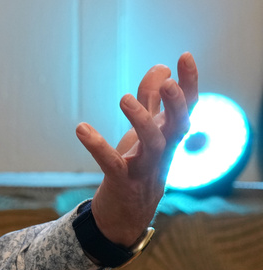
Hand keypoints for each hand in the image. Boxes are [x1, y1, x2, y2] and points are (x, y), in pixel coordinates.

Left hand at [75, 52, 197, 245]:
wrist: (127, 213)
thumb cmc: (140, 165)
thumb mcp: (145, 130)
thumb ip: (151, 100)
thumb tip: (161, 68)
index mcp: (168, 135)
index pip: (187, 107)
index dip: (189, 83)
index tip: (185, 56)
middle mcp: (162, 151)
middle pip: (179, 126)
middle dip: (176, 104)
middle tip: (168, 83)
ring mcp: (145, 168)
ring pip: (152, 145)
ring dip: (141, 121)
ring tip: (124, 99)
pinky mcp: (123, 183)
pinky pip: (112, 164)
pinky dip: (98, 146)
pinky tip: (82, 129)